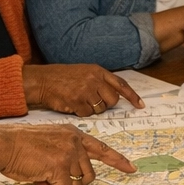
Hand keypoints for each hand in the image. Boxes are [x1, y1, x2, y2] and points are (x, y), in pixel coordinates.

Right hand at [0, 124, 136, 184]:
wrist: (4, 144)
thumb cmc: (20, 145)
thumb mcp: (49, 140)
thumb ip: (65, 151)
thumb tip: (74, 175)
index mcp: (73, 134)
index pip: (101, 148)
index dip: (117, 160)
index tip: (131, 168)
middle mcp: (75, 142)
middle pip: (89, 174)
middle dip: (74, 183)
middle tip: (52, 180)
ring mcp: (69, 154)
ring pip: (78, 184)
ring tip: (43, 178)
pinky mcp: (60, 166)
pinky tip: (40, 181)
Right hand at [24, 64, 142, 115]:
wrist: (42, 80)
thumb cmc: (62, 78)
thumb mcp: (84, 72)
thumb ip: (100, 81)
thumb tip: (114, 96)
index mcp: (98, 71)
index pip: (121, 84)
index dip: (132, 95)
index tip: (140, 105)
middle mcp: (94, 79)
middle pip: (113, 100)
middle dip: (106, 105)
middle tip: (93, 102)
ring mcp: (86, 90)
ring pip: (100, 108)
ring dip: (92, 109)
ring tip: (79, 100)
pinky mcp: (77, 100)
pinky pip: (87, 114)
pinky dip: (81, 112)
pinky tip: (72, 104)